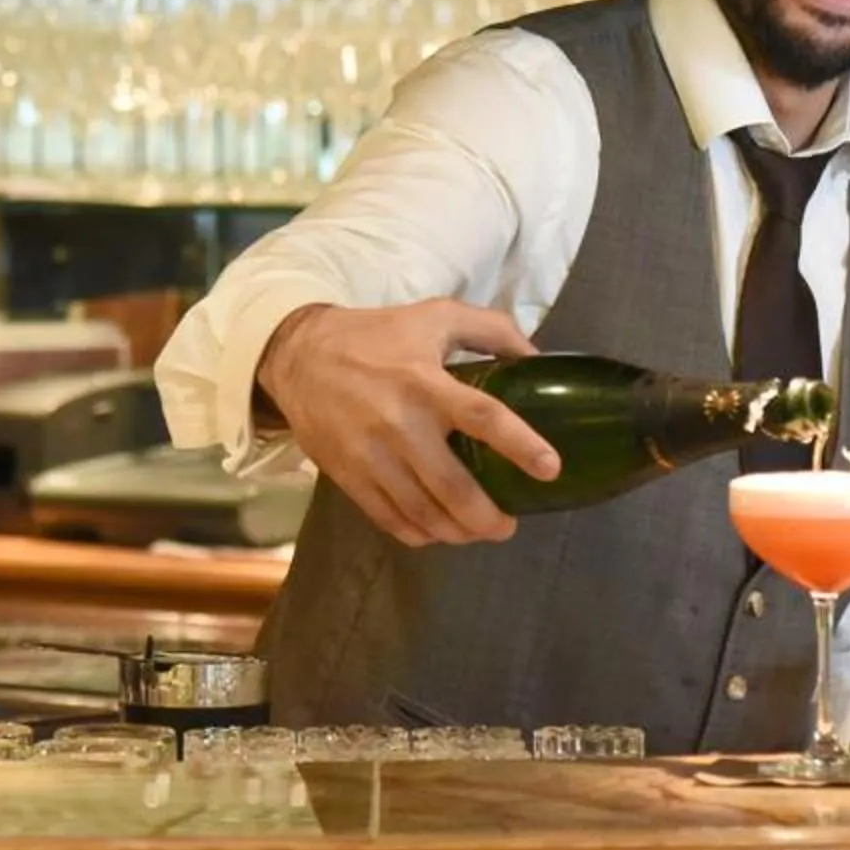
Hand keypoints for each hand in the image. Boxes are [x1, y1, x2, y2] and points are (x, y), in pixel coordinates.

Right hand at [255, 300, 558, 547]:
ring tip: (477, 532)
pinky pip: (388, 518)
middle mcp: (401, 424)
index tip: (551, 469)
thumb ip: (491, 330)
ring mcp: (371, 456)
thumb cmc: (376, 335)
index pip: (484, 418)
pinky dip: (418, 534)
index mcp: (427, 383)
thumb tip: (535, 358)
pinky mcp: (348, 475)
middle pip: (453, 487)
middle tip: (509, 525)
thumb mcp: (436, 315)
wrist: (298, 355)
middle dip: (487, 517)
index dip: (521, 445)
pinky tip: (436, 533)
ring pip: (421, 512)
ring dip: (456, 532)